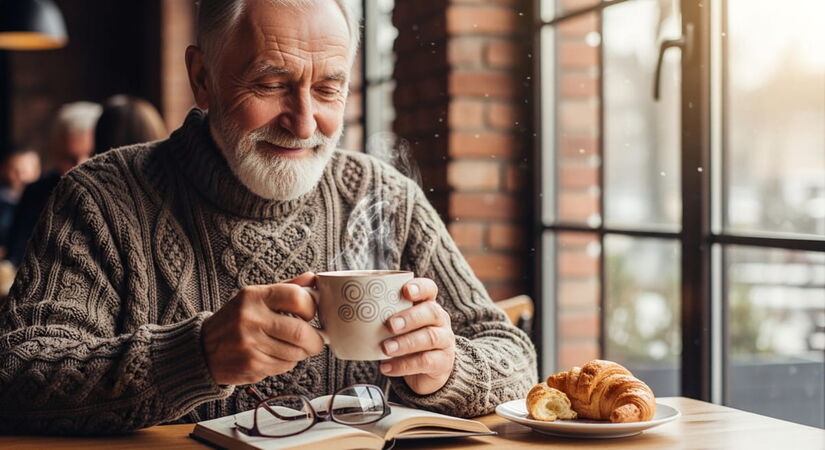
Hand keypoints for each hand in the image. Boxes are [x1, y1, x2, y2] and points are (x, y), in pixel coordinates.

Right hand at [201, 272, 323, 384]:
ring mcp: (250, 344)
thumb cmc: (234, 321)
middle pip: (300, 332)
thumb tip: (312, 278)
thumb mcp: (255, 297)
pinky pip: (284, 366)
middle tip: (316, 340)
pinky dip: (288, 363)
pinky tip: (277, 356)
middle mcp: (250, 319)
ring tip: (294, 348)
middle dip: (315, 339)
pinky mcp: (251, 365)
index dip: (311, 308)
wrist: (202, 349)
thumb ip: (286, 288)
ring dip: (302, 353)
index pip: (296, 297)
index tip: (311, 314)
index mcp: (253, 296)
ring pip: (295, 353)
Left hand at [380, 278, 455, 394]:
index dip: (419, 287)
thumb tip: (337, 311)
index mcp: (427, 305)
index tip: (405, 290)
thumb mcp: (396, 326)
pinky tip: (387, 367)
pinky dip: (403, 365)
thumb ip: (377, 317)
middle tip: (390, 325)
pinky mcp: (442, 362)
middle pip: (431, 312)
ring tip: (385, 348)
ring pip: (430, 337)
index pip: (429, 289)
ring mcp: (444, 341)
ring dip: (406, 342)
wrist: (427, 372)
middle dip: (410, 317)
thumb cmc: (406, 341)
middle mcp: (439, 320)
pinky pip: (426, 362)